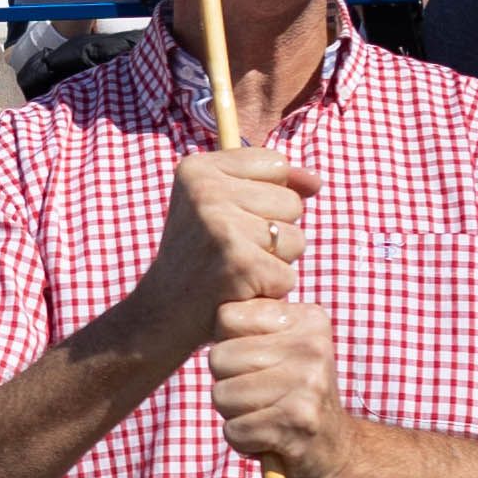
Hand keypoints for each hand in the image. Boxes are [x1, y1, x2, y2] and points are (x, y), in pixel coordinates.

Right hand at [124, 145, 306, 356]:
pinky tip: (237, 291)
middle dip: (274, 234)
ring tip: (236, 270)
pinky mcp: (239, 264)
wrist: (162, 313)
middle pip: (291, 203)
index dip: (269, 198)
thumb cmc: (201, 256)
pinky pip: (288, 275)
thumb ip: (273, 183)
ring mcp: (221, 227)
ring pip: (295, 239)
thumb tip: (315, 181)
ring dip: (275, 264)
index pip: (276, 165)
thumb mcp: (222, 205)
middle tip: (232, 251)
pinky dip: (269, 291)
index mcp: (197, 169)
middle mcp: (205, 191)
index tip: (231, 219)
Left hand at [205, 299, 357, 477]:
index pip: (226, 316)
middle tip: (264, 396)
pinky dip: (244, 441)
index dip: (229, 346)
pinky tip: (270, 438)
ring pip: (221, 395)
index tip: (258, 363)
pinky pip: (233, 430)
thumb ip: (252, 322)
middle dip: (228, 384)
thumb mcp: (284, 348)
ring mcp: (308, 384)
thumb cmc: (295, 396)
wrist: (336, 453)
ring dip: (235, 415)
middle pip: (218, 358)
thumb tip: (216, 293)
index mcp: (308, 319)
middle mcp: (312, 346)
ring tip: (267, 415)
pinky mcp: (297, 423)